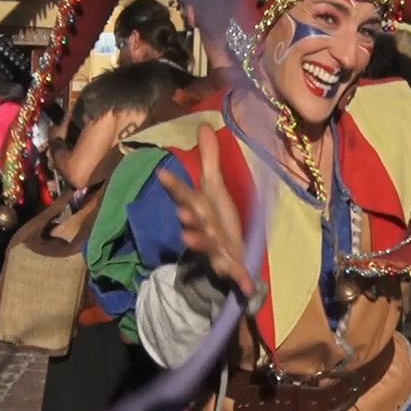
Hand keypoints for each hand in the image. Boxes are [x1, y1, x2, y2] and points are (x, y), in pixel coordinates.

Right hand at [158, 126, 253, 296]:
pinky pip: (235, 273)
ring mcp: (216, 250)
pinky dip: (240, 279)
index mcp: (199, 210)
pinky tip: (248, 285)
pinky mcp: (230, 267)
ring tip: (189, 238)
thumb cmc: (217, 221)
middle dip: (189, 217)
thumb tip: (203, 125)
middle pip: (195, 222)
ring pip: (207, 246)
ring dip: (199, 242)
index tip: (163, 174)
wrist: (226, 257)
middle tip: (183, 211)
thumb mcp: (214, 189)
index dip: (175, 186)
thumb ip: (210, 160)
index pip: (185, 195)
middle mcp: (204, 229)